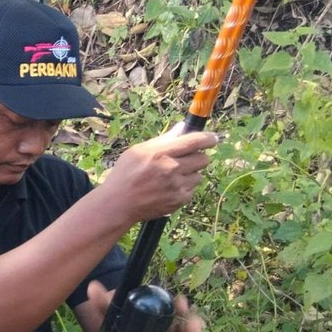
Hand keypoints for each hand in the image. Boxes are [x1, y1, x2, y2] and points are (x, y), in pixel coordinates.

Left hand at [86, 282, 204, 331]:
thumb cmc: (119, 323)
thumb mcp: (109, 312)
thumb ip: (103, 302)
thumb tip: (92, 288)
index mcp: (158, 314)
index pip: (173, 306)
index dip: (180, 304)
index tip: (181, 303)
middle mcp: (169, 330)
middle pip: (185, 325)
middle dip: (192, 326)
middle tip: (194, 328)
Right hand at [98, 127, 219, 224]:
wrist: (118, 204)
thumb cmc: (125, 174)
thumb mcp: (138, 151)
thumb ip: (163, 140)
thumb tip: (181, 128)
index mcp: (160, 153)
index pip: (194, 142)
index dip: (208, 139)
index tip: (212, 139)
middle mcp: (171, 169)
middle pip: (203, 159)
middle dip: (198, 157)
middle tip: (187, 159)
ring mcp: (176, 186)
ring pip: (198, 176)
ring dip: (190, 174)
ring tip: (172, 177)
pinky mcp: (178, 200)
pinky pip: (191, 190)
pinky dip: (183, 188)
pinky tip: (168, 189)